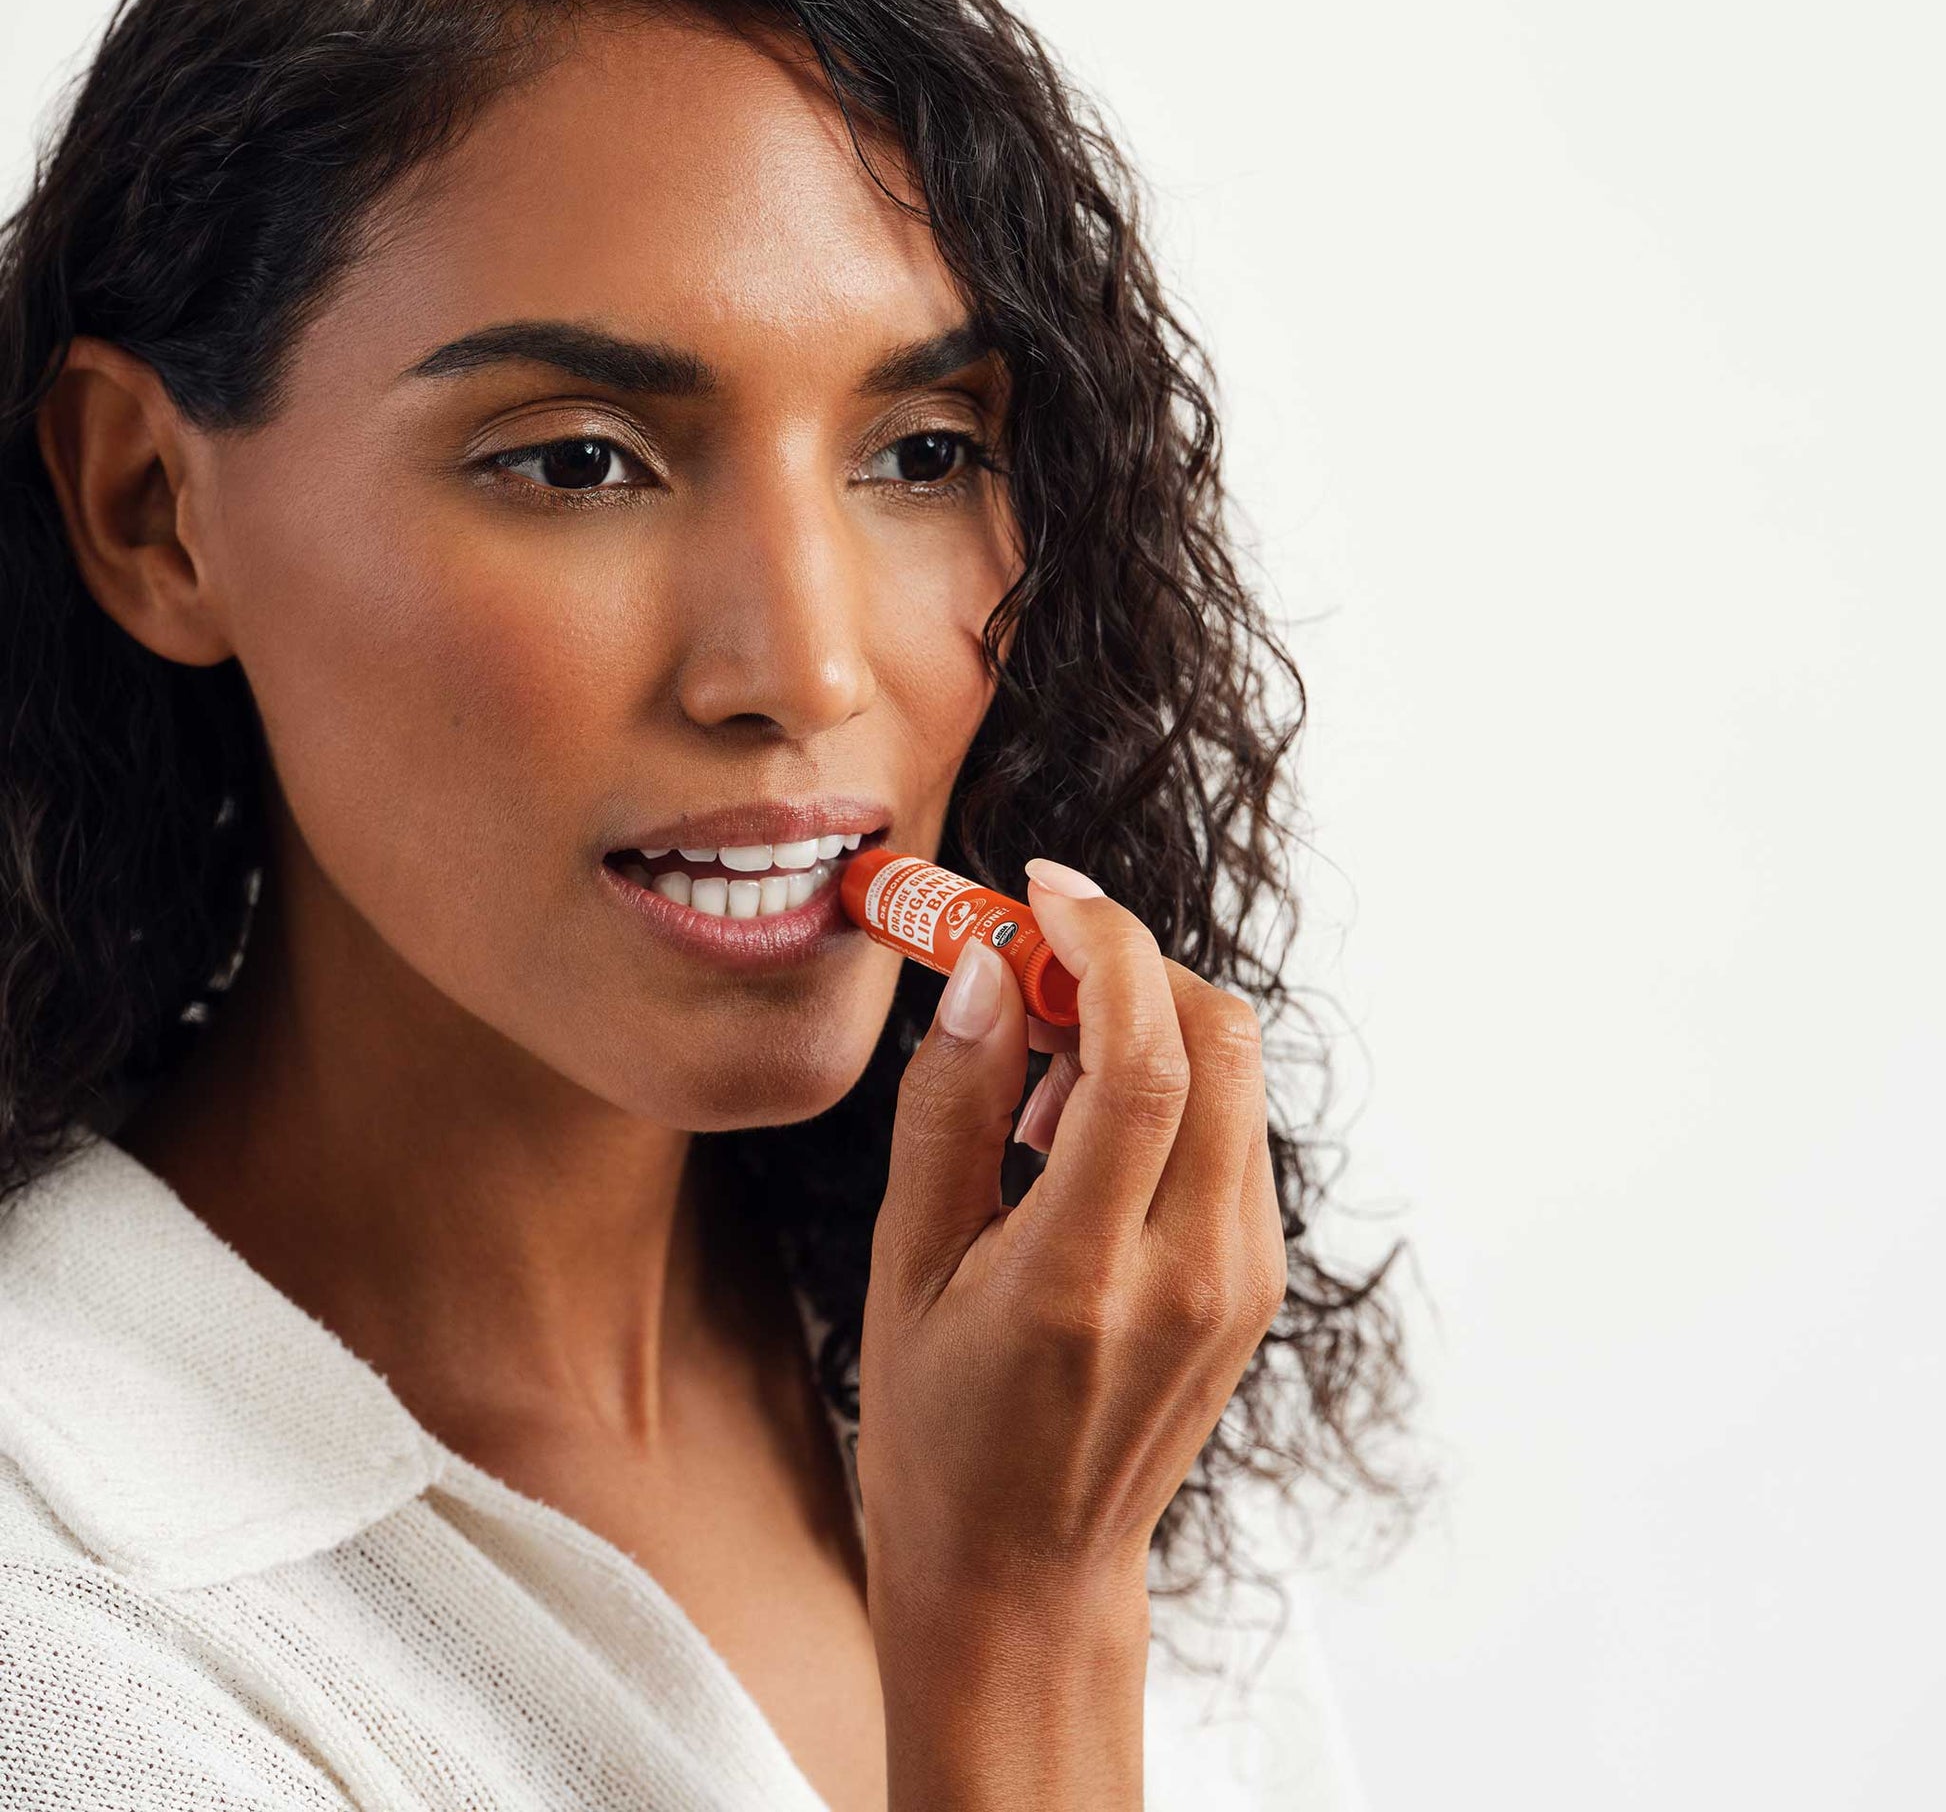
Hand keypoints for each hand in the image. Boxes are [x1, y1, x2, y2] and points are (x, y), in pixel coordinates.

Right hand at [856, 855, 1287, 1614]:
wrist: (1028, 1578)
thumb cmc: (940, 1433)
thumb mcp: (904, 1266)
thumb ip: (951, 1107)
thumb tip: (993, 972)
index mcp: (1086, 1278)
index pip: (1144, 1060)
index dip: (1103, 946)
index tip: (1043, 891)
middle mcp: (1195, 1273)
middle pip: (1220, 1040)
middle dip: (1132, 965)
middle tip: (1033, 965)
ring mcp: (1244, 1281)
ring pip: (1237, 1075)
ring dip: (1148, 1024)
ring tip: (1038, 1078)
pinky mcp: (1257, 1282)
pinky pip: (1233, 1131)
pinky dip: (1169, 1087)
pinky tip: (1079, 1138)